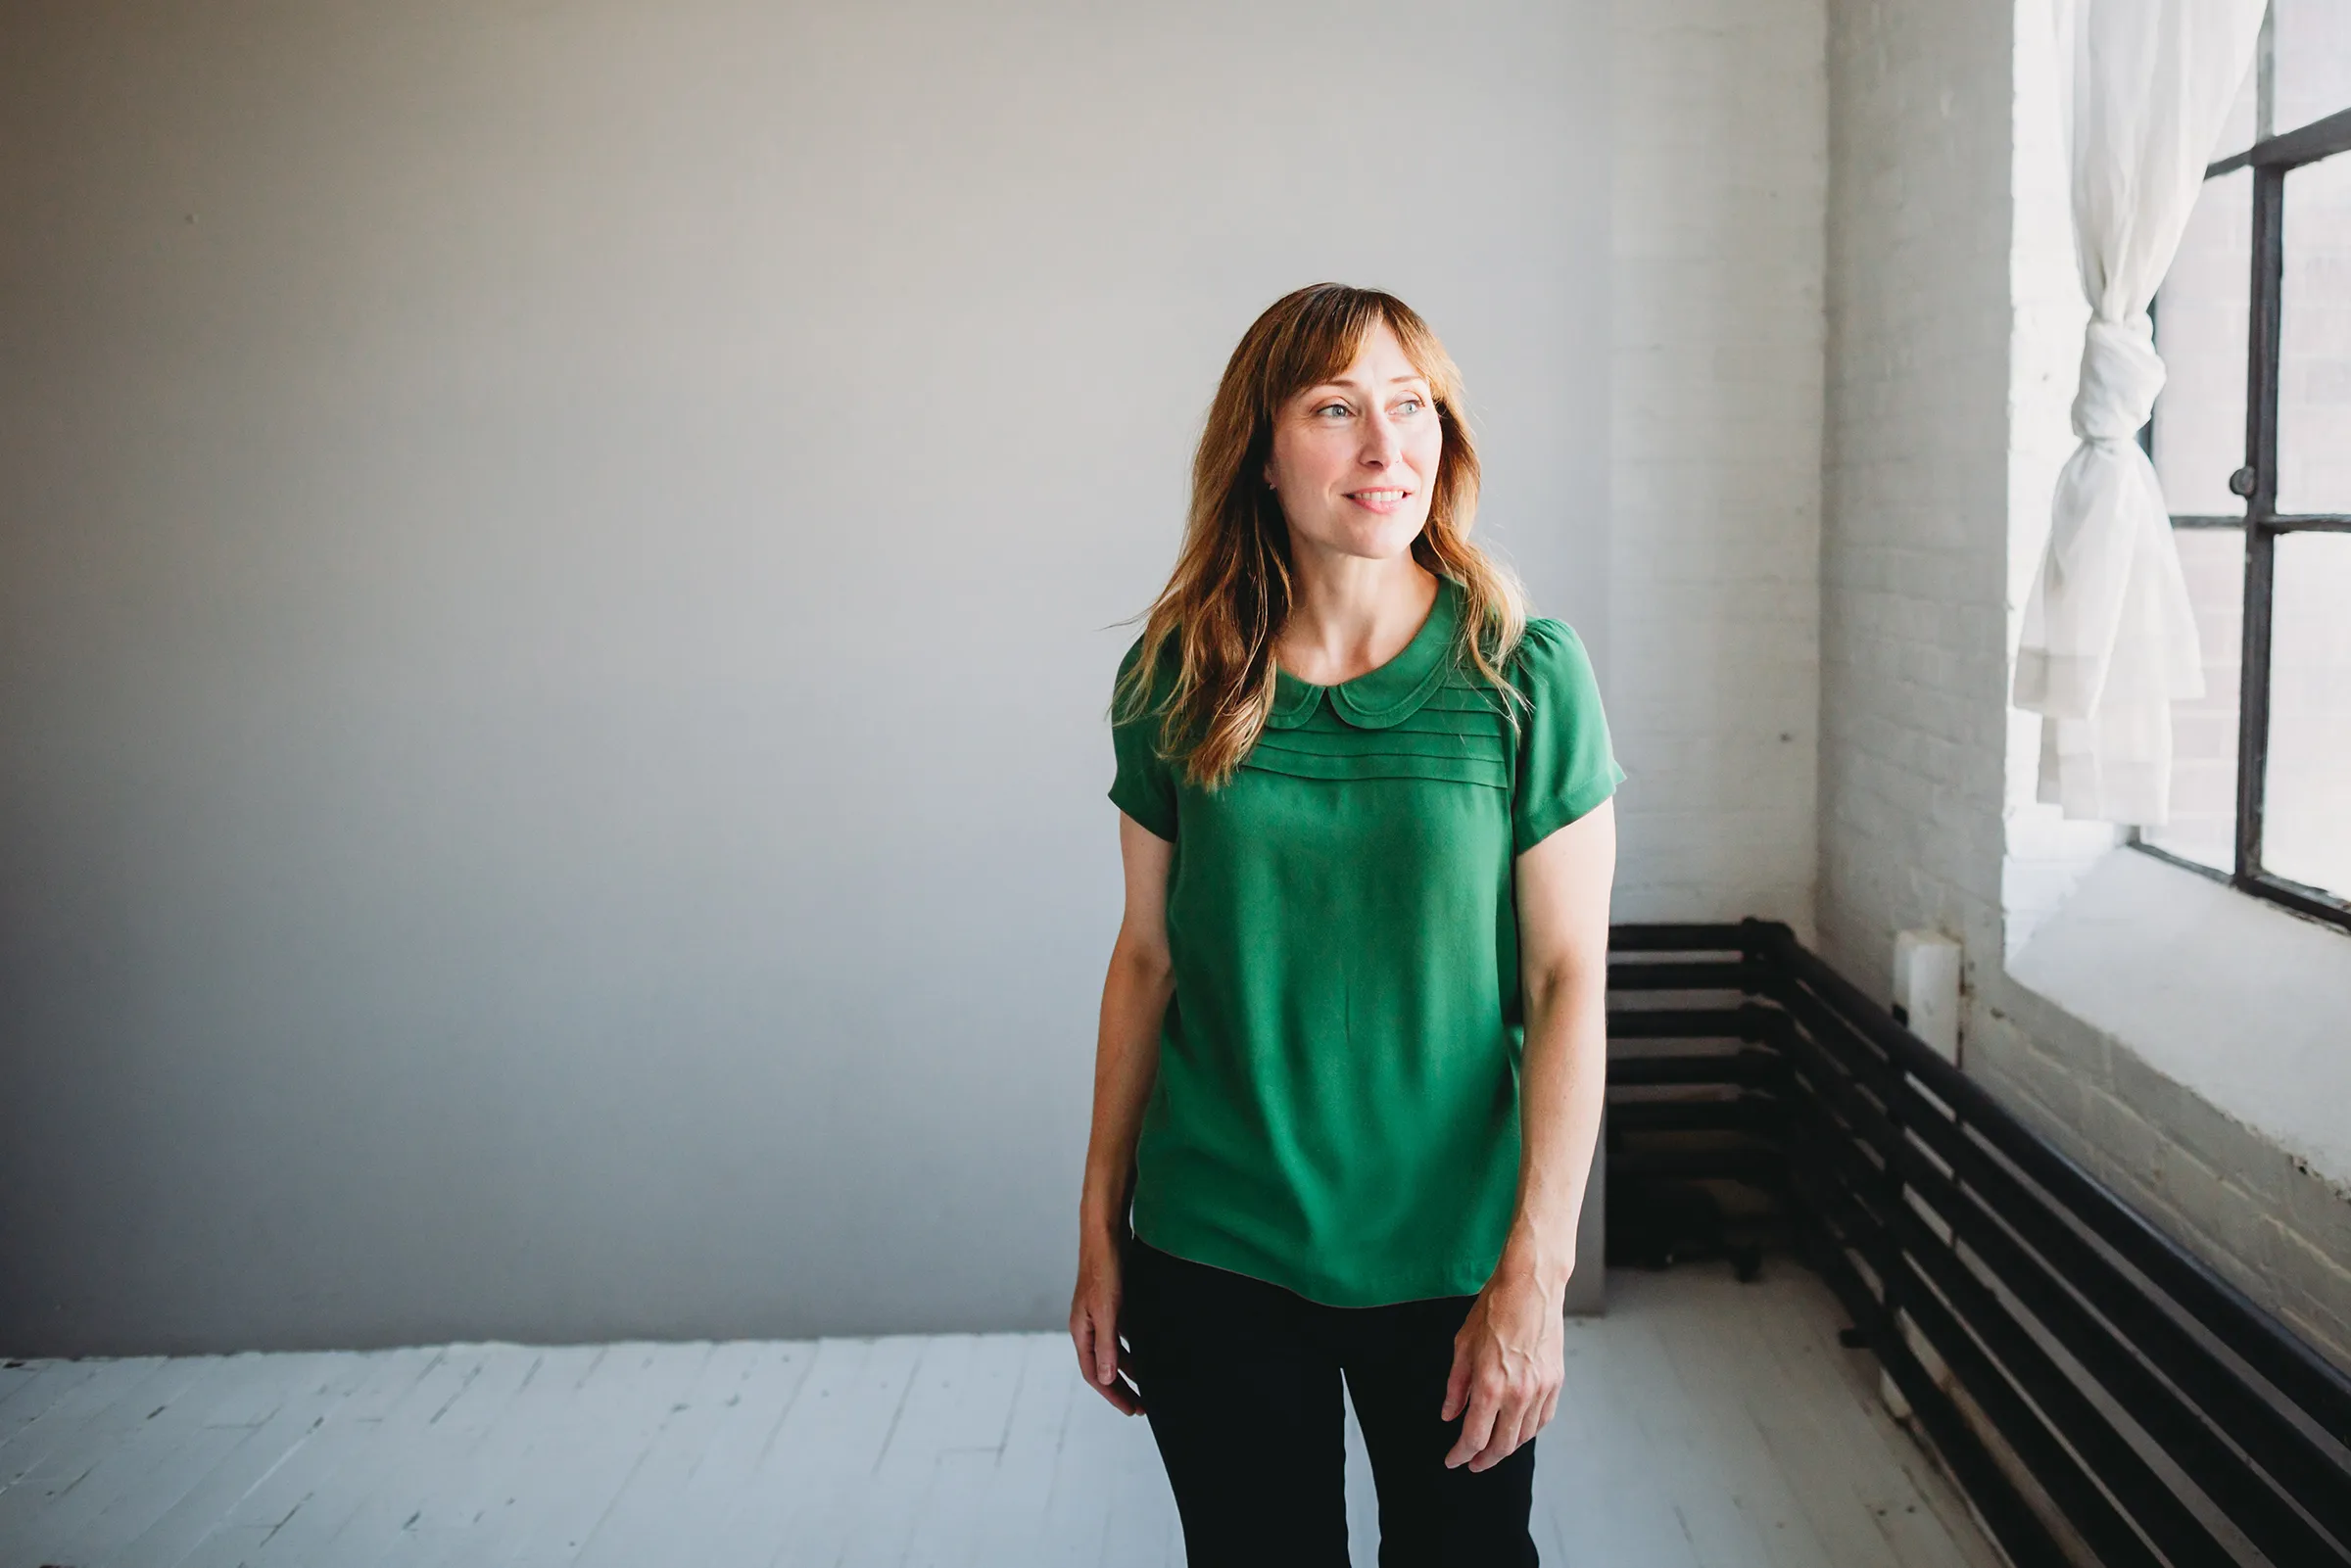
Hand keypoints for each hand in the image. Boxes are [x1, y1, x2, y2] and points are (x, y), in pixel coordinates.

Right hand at [1069, 1231, 1145, 1415]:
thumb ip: (1107, 1346)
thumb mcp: (1107, 1312)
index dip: (1113, 1394)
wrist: (1106, 1233)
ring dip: (1130, 1368)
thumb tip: (1107, 1378)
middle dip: (1122, 1387)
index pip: (1095, 1374)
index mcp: (1082, 1331)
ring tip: (1150, 1383)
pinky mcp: (1113, 1302)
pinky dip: (1136, 1346)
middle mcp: (1089, 1326)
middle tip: (1142, 1405)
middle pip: (1105, 1366)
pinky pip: (1124, 1334)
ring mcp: (1101, 1314)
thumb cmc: (1102, 1269)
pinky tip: (1151, 1349)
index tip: (1131, 1409)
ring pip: (1115, 1351)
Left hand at [1441, 1262, 1564, 1470]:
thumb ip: (1456, 1386)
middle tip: (1472, 1462)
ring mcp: (1540, 1389)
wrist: (1531, 1287)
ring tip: (1492, 1448)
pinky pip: (1542, 1419)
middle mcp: (1518, 1393)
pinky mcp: (1555, 1382)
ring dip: (1507, 1447)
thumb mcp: (1463, 1345)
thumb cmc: (1495, 1309)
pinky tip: (1517, 1430)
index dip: (1461, 1454)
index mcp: (1490, 1385)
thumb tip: (1450, 1414)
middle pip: (1502, 1445)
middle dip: (1483, 1459)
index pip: (1474, 1436)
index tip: (1453, 1460)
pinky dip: (1528, 1430)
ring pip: (1524, 1436)